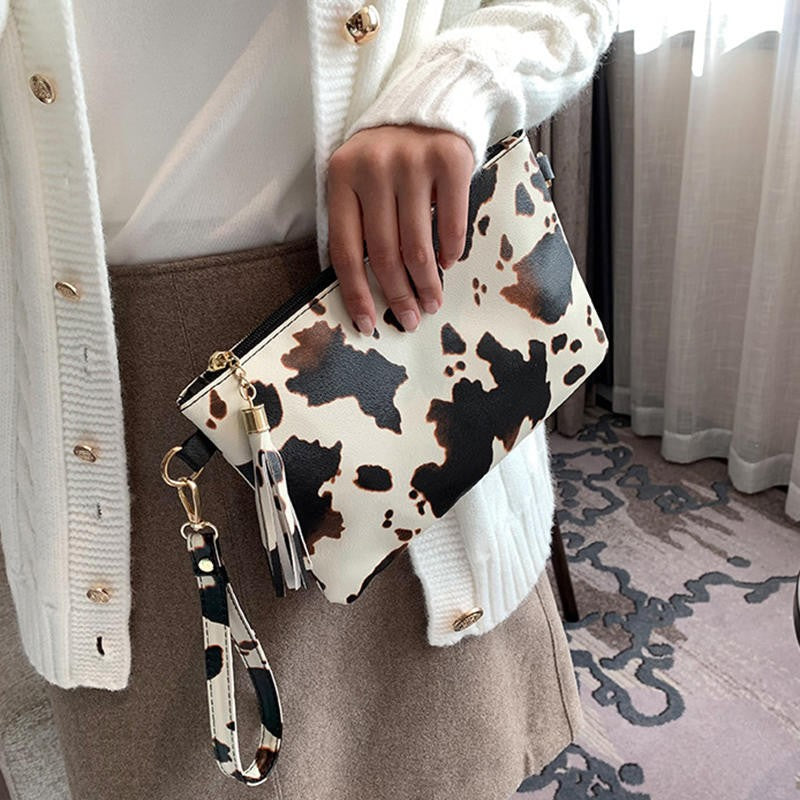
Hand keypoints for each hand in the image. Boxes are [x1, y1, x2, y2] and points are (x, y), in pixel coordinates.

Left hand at [326, 124, 474, 334]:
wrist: (429, 99)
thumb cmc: (389, 154)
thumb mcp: (359, 179)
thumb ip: (358, 222)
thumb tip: (369, 289)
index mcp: (341, 177)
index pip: (346, 250)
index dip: (357, 293)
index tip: (368, 323)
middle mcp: (373, 167)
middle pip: (385, 253)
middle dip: (398, 295)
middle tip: (410, 319)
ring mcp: (412, 162)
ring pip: (418, 245)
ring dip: (426, 282)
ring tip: (431, 302)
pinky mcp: (449, 159)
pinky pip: (451, 223)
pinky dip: (450, 251)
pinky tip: (447, 264)